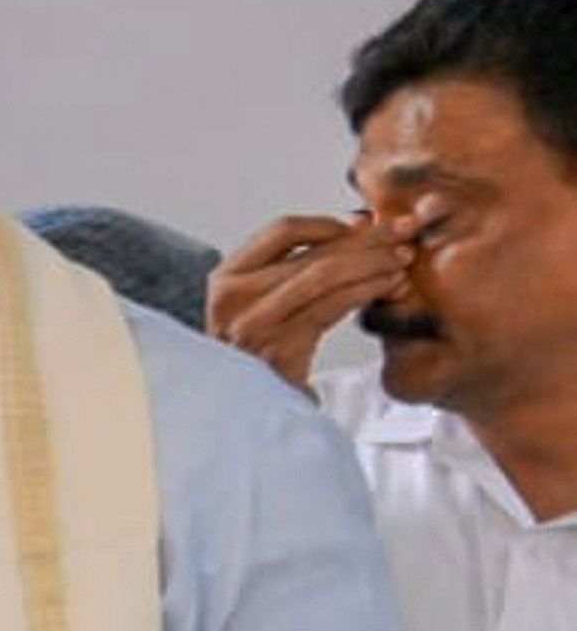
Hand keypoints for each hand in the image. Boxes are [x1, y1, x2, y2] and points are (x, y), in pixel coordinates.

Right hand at [206, 213, 409, 389]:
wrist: (244, 408)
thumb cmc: (260, 349)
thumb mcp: (263, 301)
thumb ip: (299, 266)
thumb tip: (359, 226)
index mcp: (226, 278)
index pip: (282, 231)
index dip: (330, 223)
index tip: (364, 223)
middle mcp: (234, 299)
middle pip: (313, 254)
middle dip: (368, 239)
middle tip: (404, 230)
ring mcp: (254, 326)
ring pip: (326, 276)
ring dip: (373, 263)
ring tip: (403, 258)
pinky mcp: (280, 349)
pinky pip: (333, 306)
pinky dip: (367, 290)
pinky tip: (390, 285)